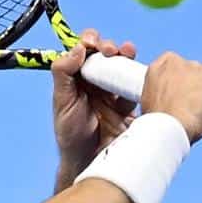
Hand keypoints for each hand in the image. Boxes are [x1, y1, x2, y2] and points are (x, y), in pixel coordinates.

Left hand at [52, 29, 137, 171]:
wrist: (89, 160)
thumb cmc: (70, 134)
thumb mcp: (62, 102)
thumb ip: (64, 74)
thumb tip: (76, 49)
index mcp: (77, 78)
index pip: (84, 51)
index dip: (89, 42)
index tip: (91, 43)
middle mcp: (96, 81)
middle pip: (107, 54)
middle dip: (110, 46)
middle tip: (111, 50)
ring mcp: (114, 91)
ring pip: (123, 66)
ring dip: (126, 56)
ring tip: (127, 52)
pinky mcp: (130, 101)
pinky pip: (137, 85)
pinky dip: (139, 77)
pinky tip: (139, 76)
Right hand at [141, 51, 201, 142]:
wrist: (168, 127)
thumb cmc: (156, 120)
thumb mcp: (148, 98)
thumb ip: (162, 90)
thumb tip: (172, 98)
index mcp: (163, 64)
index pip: (177, 67)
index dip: (180, 83)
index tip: (180, 95)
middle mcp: (185, 61)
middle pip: (197, 72)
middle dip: (197, 87)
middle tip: (192, 107)